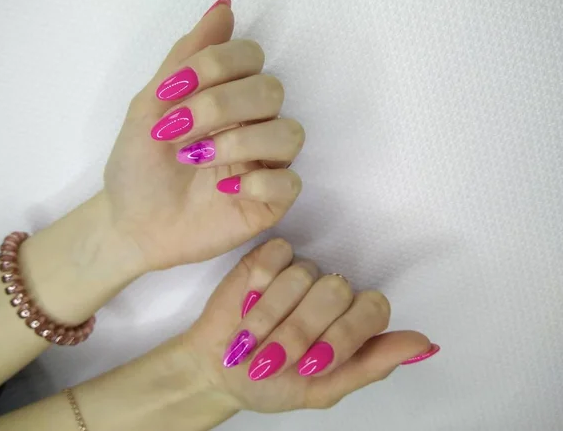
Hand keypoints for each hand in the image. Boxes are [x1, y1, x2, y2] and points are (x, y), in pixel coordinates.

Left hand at [104, 0, 303, 271]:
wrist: (130, 223)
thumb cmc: (139, 164)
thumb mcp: (150, 104)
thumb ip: (187, 56)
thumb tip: (224, 7)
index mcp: (227, 96)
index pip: (250, 57)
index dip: (215, 67)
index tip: (170, 94)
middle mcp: (252, 124)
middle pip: (271, 90)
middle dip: (221, 106)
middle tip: (178, 130)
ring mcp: (264, 163)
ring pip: (290, 133)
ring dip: (239, 142)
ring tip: (196, 159)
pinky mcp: (269, 201)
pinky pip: (290, 182)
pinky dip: (257, 182)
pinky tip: (223, 191)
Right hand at [184, 239, 438, 411]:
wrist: (220, 372)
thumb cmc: (273, 383)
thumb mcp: (323, 389)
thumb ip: (372, 365)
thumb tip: (425, 344)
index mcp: (353, 322)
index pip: (372, 309)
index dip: (342, 336)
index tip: (311, 364)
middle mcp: (332, 294)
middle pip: (336, 292)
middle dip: (299, 331)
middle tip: (272, 358)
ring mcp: (301, 273)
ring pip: (303, 275)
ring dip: (271, 316)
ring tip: (250, 340)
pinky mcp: (269, 257)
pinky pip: (277, 255)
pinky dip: (259, 283)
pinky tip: (246, 303)